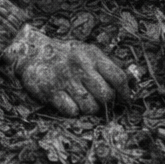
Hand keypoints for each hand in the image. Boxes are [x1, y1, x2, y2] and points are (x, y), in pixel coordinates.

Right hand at [3, 24, 128, 116]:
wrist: (31, 51)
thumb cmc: (65, 55)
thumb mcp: (86, 52)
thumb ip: (106, 66)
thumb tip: (133, 83)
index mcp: (91, 55)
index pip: (118, 76)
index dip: (125, 93)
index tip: (125, 102)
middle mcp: (80, 66)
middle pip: (106, 96)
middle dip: (106, 105)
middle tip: (101, 105)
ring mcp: (65, 78)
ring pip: (90, 107)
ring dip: (90, 110)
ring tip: (83, 102)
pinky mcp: (50, 91)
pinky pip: (72, 112)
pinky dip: (73, 112)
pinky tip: (69, 103)